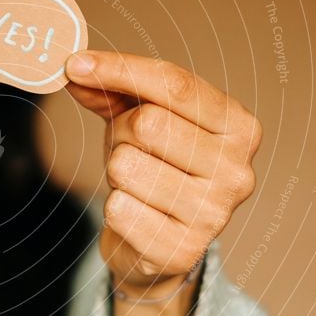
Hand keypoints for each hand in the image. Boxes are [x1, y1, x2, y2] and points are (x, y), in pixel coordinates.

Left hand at [65, 50, 261, 290]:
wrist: (161, 244)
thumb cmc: (155, 167)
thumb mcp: (140, 118)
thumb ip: (112, 89)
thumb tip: (77, 68)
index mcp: (239, 127)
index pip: (175, 83)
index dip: (120, 68)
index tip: (76, 64)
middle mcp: (236, 171)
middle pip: (147, 123)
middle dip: (121, 133)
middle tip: (128, 149)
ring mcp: (213, 215)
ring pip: (126, 166)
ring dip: (116, 173)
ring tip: (135, 185)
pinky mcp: (181, 251)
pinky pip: (118, 209)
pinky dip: (114, 207)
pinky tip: (135, 215)